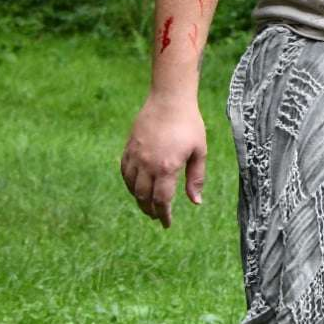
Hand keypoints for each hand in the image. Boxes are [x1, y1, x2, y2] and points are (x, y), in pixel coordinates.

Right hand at [120, 96, 206, 228]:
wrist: (169, 99)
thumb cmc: (189, 124)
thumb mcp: (199, 151)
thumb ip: (196, 178)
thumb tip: (196, 202)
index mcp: (167, 167)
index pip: (162, 200)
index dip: (164, 215)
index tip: (166, 224)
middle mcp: (147, 164)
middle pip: (144, 197)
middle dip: (150, 210)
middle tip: (157, 216)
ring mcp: (135, 155)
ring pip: (132, 186)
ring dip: (138, 199)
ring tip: (147, 204)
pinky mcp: (129, 147)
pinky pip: (124, 171)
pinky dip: (129, 183)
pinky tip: (136, 187)